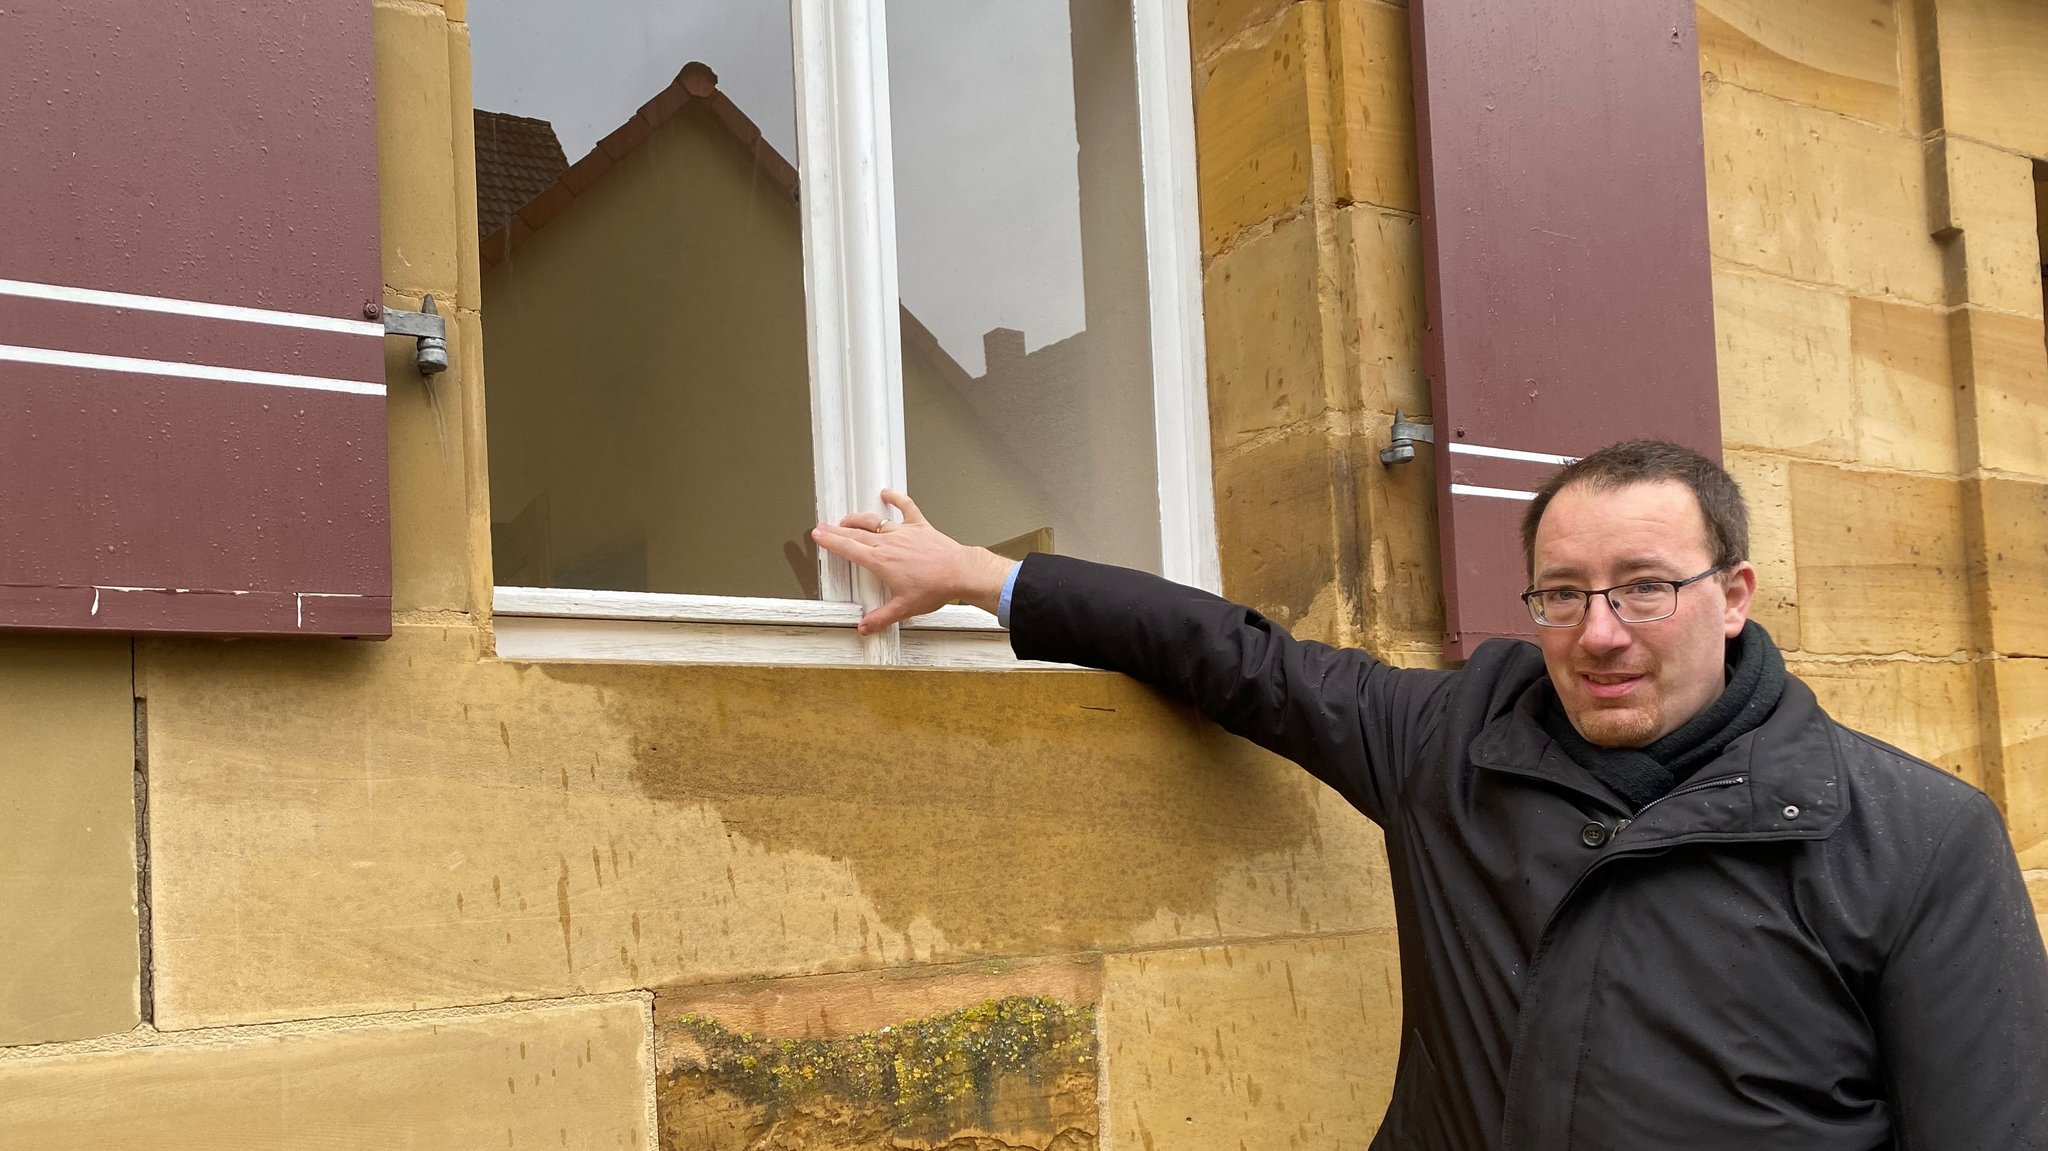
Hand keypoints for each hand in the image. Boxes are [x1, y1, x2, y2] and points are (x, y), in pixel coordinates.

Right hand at [811, 489, 1017, 634]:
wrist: (959, 572)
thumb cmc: (934, 588)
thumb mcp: (904, 608)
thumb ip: (880, 618)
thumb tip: (864, 628)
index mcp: (880, 561)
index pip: (848, 548)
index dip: (830, 541)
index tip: (818, 535)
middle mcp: (888, 543)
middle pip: (856, 533)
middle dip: (837, 530)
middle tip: (824, 527)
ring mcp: (903, 532)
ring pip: (874, 521)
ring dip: (858, 519)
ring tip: (847, 519)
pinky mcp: (919, 526)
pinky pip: (906, 508)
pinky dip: (896, 498)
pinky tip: (887, 493)